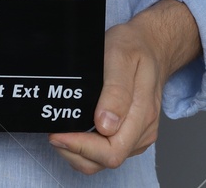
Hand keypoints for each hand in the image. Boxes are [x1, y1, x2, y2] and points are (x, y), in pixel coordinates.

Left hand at [48, 0, 200, 174]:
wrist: (150, 45)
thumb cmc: (134, 48)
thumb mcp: (121, 57)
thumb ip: (116, 91)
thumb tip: (106, 125)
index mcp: (143, 114)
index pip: (112, 151)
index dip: (81, 147)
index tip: (59, 132)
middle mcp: (143, 130)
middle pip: (106, 161)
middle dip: (75, 151)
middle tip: (55, 131)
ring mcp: (138, 134)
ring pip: (104, 161)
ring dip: (79, 152)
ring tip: (62, 130)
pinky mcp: (132, 134)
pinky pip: (107, 152)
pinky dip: (87, 147)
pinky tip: (76, 129)